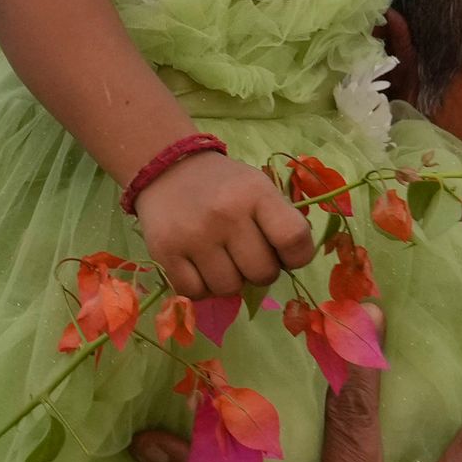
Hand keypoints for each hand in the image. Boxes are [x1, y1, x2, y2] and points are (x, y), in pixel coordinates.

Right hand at [131, 149, 318, 299]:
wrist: (167, 168)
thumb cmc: (223, 184)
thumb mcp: (258, 187)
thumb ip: (279, 221)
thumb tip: (291, 264)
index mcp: (255, 193)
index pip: (293, 239)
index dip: (296, 256)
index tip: (285, 254)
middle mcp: (226, 213)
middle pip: (262, 273)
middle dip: (259, 270)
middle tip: (245, 254)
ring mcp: (194, 235)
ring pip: (228, 288)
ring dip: (228, 280)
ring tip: (220, 259)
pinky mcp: (165, 251)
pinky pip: (195, 292)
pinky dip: (201, 287)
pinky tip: (199, 268)